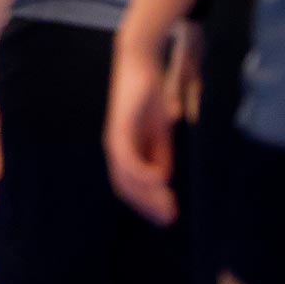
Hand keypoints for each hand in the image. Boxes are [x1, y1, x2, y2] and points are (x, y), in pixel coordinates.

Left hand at [106, 28, 178, 224]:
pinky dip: (142, 172)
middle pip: (126, 187)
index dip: (147, 204)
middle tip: (169, 219)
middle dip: (148, 206)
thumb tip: (162, 180)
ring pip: (126, 177)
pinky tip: (160, 180)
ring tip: (168, 207)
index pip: (130, 186)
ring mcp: (115, 139)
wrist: (141, 64)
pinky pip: (127, 157)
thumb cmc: (150, 97)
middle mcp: (116, 149)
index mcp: (124, 151)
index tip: (168, 216)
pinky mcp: (119, 127)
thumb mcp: (159, 133)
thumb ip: (159, 154)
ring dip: (148, 195)